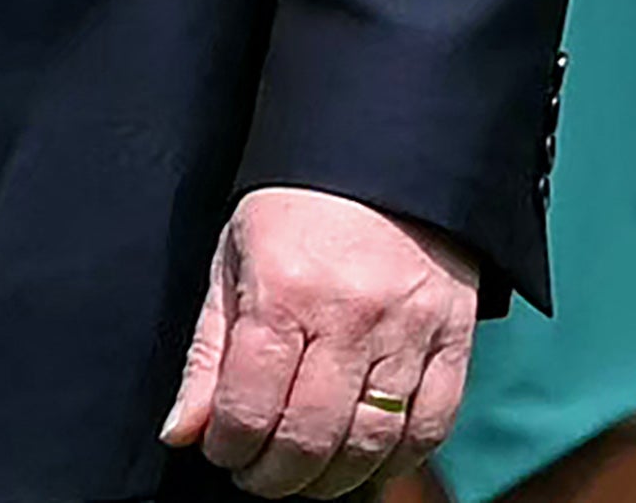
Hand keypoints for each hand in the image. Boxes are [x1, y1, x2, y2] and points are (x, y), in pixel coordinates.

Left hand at [161, 187, 479, 497]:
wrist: (382, 163)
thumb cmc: (292, 214)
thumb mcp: (232, 264)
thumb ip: (208, 354)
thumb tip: (181, 432)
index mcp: (284, 290)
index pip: (251, 401)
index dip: (229, 444)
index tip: (218, 451)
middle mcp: (350, 315)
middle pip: (311, 432)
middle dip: (275, 474)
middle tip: (256, 477)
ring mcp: (409, 331)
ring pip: (373, 440)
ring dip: (332, 479)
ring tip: (303, 479)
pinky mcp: (454, 340)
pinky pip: (432, 427)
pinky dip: (397, 462)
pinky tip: (363, 465)